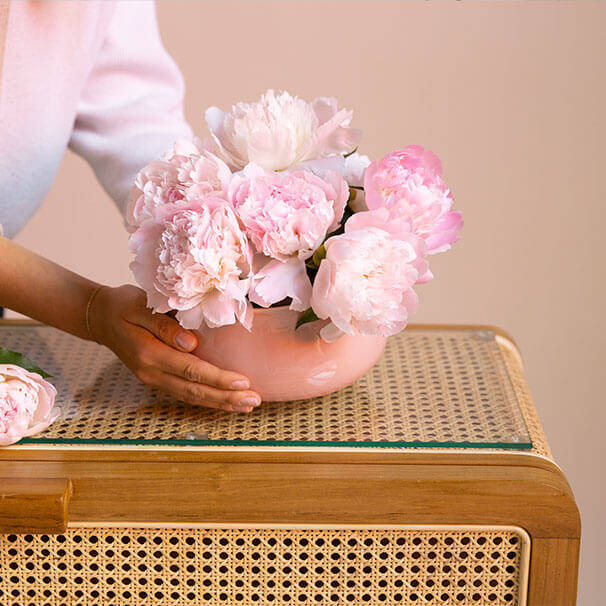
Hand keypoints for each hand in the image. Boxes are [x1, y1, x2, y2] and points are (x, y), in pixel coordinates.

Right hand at [88, 284, 260, 412]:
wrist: (100, 317)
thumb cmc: (123, 305)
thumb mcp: (139, 305)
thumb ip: (163, 324)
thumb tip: (191, 343)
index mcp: (148, 353)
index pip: (190, 370)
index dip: (218, 378)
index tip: (243, 382)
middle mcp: (151, 372)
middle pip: (194, 391)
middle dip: (226, 398)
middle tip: (254, 401)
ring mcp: (153, 379)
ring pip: (191, 397)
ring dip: (221, 403)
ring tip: (248, 406)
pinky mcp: (158, 379)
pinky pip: (186, 394)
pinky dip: (208, 399)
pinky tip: (227, 401)